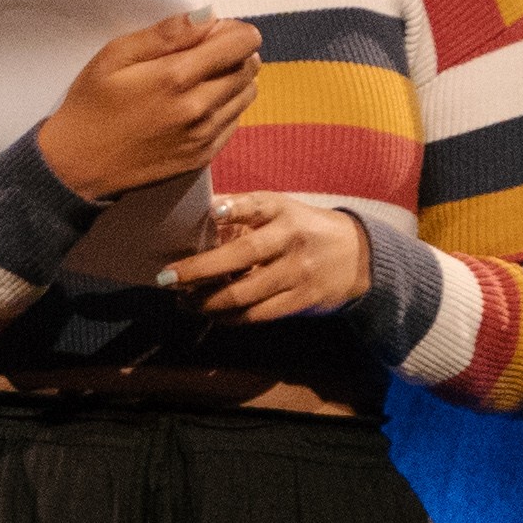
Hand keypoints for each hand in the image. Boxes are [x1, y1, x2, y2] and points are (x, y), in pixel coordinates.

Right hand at [39, 14, 260, 201]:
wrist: (78, 165)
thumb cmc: (91, 104)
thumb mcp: (116, 55)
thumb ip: (166, 33)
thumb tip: (208, 16)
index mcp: (177, 76)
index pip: (242, 43)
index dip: (233, 30)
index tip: (211, 31)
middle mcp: (199, 108)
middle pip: (250, 66)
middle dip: (234, 52)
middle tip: (203, 52)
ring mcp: (204, 136)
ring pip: (247, 94)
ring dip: (234, 79)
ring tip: (202, 78)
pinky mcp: (202, 156)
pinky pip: (235, 122)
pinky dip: (226, 106)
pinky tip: (197, 104)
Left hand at [164, 192, 372, 324]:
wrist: (356, 256)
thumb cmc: (303, 228)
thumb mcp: (280, 209)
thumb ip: (243, 210)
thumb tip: (198, 211)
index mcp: (283, 211)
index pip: (258, 205)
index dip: (235, 207)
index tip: (212, 211)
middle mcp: (291, 240)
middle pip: (242, 256)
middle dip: (199, 270)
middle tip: (166, 278)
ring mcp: (296, 273)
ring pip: (244, 294)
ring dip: (207, 302)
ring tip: (183, 301)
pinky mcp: (300, 301)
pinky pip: (256, 315)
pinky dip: (228, 317)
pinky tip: (210, 313)